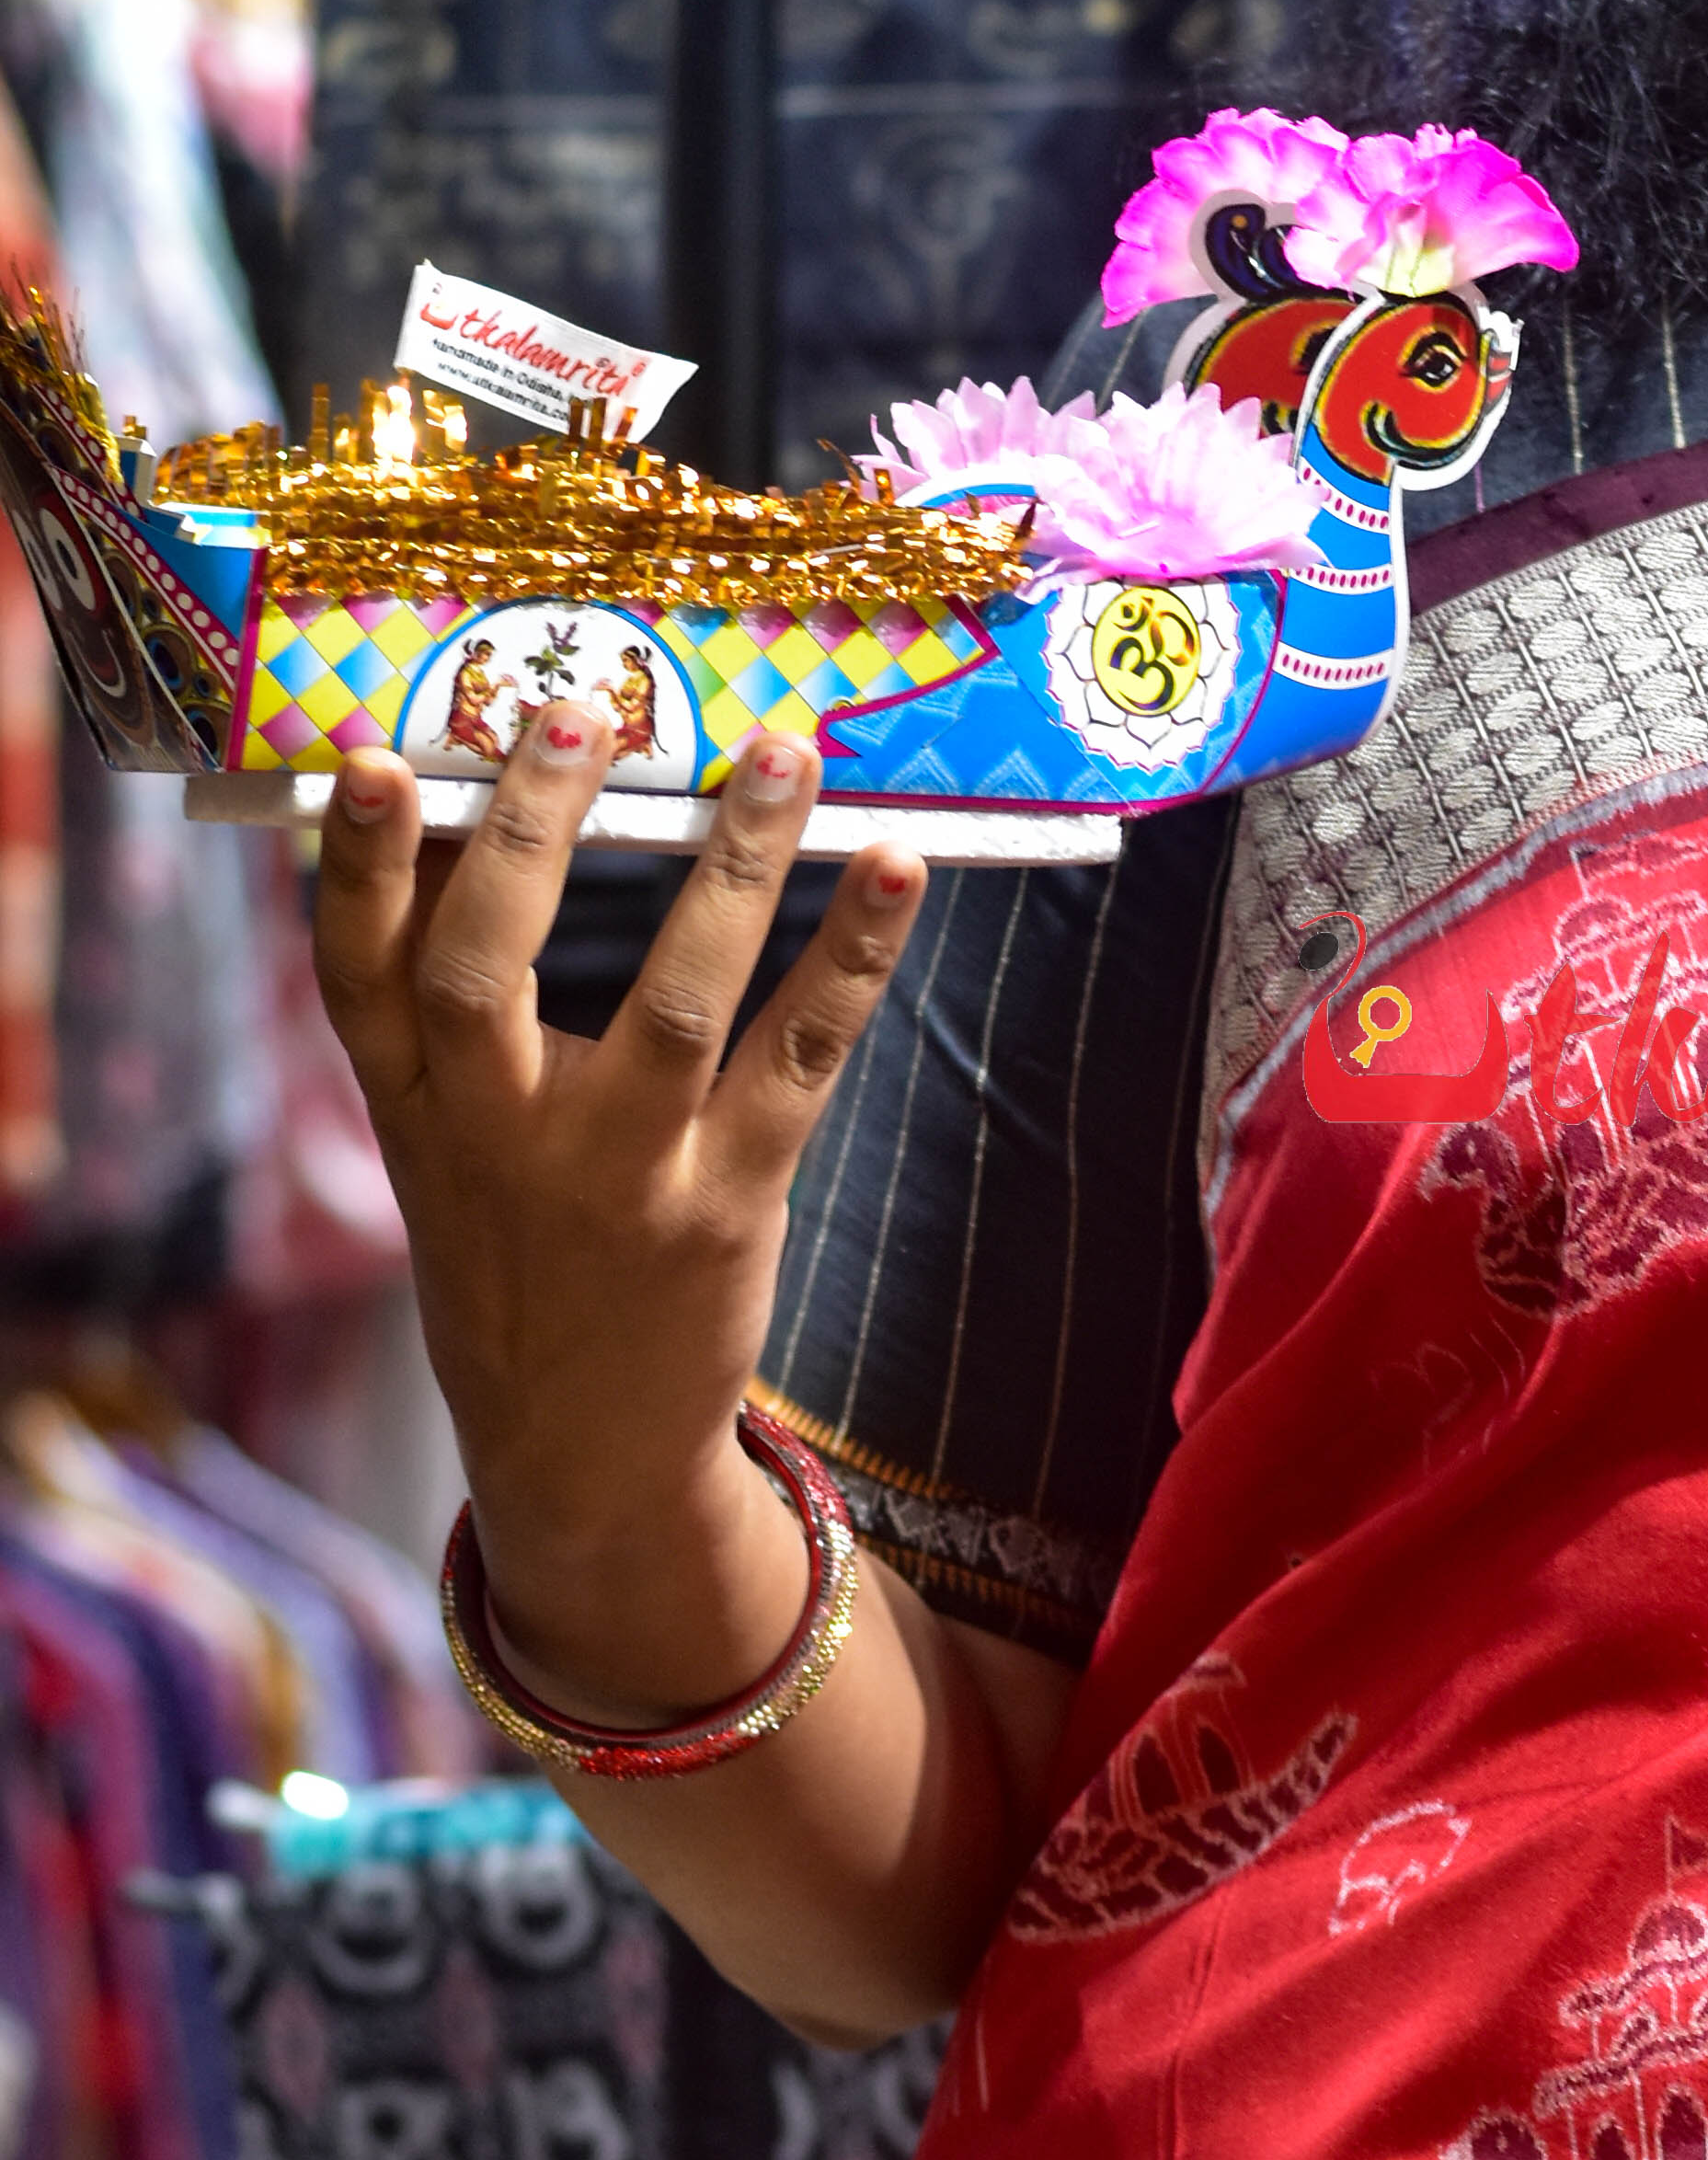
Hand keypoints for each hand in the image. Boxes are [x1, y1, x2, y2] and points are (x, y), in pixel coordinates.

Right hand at [310, 711, 925, 1722]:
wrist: (581, 1449)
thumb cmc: (515, 1248)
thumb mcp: (444, 1142)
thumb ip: (447, 1008)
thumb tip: (483, 815)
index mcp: (410, 1107)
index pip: (354, 972)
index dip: (358, 867)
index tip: (380, 759)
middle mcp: (495, 1136)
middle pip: (484, 966)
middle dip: (528, 834)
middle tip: (577, 710)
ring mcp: (616, 1172)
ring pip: (671, 1000)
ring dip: (733, 866)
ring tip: (781, 752)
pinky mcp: (726, 1202)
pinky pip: (799, 1058)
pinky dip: (854, 956)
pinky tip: (901, 869)